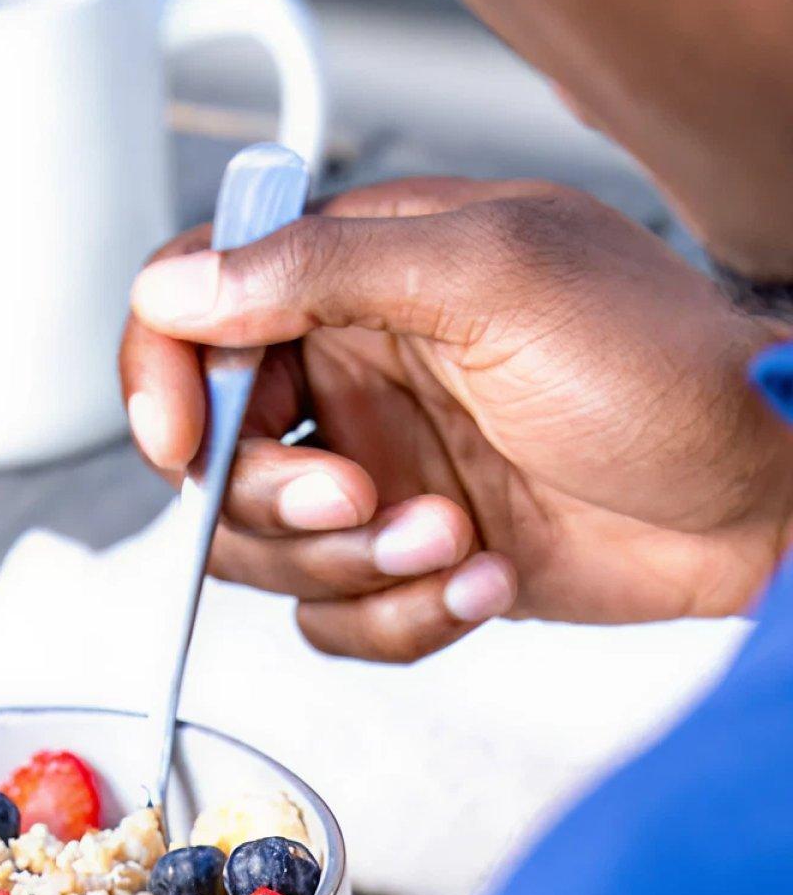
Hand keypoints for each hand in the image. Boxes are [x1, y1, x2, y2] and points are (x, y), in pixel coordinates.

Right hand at [121, 178, 792, 661]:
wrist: (766, 494)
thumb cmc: (664, 365)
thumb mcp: (494, 277)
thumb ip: (324, 272)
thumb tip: (184, 288)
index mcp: (359, 277)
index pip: (192, 309)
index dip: (162, 378)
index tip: (183, 445)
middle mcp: (356, 375)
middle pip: (214, 459)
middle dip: (276, 501)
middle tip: (365, 497)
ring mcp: (382, 475)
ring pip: (266, 554)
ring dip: (351, 568)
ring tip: (456, 540)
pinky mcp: (414, 563)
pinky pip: (336, 621)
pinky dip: (402, 620)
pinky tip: (489, 580)